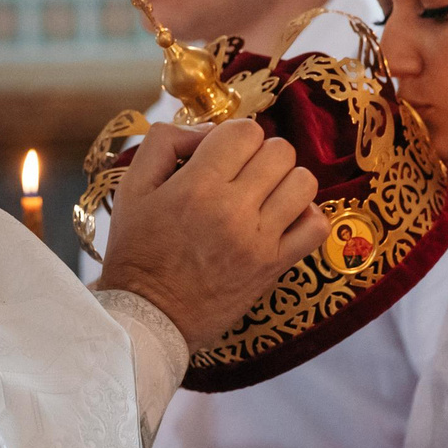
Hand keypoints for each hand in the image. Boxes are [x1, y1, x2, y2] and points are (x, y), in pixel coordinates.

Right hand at [97, 119, 327, 350]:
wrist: (148, 316)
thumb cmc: (137, 251)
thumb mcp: (131, 187)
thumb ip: (164, 142)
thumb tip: (207, 131)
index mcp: (196, 186)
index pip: (245, 131)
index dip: (235, 136)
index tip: (222, 155)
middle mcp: (232, 210)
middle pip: (280, 151)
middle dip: (262, 155)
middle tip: (243, 175)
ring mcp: (258, 240)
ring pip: (304, 183)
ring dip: (287, 181)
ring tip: (265, 195)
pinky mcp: (274, 266)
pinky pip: (316, 226)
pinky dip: (307, 216)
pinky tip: (284, 219)